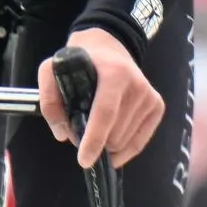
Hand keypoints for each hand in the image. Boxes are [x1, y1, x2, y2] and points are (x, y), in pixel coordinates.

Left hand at [43, 24, 164, 167]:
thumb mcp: (53, 69)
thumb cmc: (81, 61)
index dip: (94, 140)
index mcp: (114, 74)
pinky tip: (110, 146)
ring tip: (96, 126)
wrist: (109, 47)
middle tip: (81, 130)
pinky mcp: (157, 106)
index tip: (84, 160)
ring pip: (124, 141)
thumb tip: (63, 133)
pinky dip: (123, 150)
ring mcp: (150, 96)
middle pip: (115, 133)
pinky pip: (139, 142)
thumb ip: (49, 99)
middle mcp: (137, 85)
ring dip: (107, 143)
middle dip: (96, 141)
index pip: (106, 113)